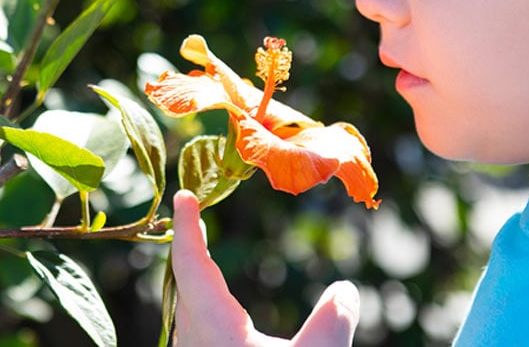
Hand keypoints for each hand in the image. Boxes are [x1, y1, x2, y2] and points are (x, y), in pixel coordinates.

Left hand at [170, 190, 360, 346]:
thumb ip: (333, 322)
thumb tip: (345, 290)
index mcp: (213, 326)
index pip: (190, 263)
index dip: (186, 226)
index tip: (184, 196)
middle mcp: (195, 342)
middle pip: (183, 285)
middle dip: (189, 248)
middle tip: (194, 218)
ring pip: (188, 313)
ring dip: (194, 281)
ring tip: (204, 262)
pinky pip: (198, 335)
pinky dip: (203, 309)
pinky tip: (223, 318)